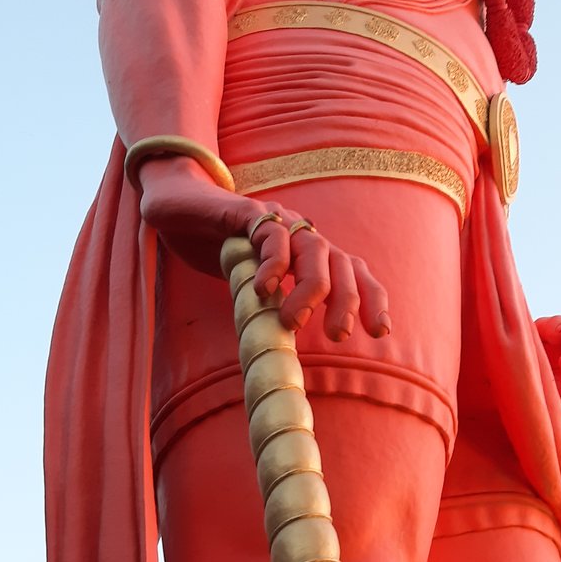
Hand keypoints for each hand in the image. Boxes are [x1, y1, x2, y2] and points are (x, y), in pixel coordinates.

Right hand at [137, 157, 389, 341]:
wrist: (180, 209)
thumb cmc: (220, 251)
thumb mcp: (256, 286)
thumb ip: (276, 308)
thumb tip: (286, 352)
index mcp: (311, 253)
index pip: (355, 272)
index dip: (373, 300)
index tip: (380, 332)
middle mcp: (302, 234)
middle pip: (343, 264)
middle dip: (346, 302)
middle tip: (336, 335)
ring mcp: (279, 220)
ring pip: (315, 250)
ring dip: (310, 290)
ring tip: (293, 322)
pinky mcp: (249, 213)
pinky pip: (272, 235)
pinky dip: (272, 265)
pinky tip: (262, 290)